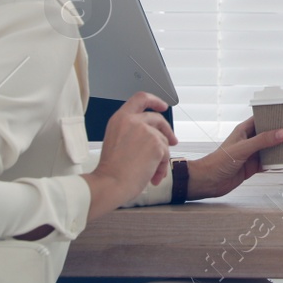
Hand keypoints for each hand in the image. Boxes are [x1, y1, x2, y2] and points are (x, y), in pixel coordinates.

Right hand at [87, 92, 175, 217]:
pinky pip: (166, 154)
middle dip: (167, 131)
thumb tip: (156, 134)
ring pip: (163, 140)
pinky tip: (153, 177)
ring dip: (160, 158)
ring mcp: (145, 130)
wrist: (110, 184)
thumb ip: (132, 131)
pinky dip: (161, 167)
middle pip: (158, 118)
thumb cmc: (111, 170)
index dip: (154, 100)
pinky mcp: (156, 143)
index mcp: (120, 119)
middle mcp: (133, 120)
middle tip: (173, 141)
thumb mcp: (116, 140)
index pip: (140, 98)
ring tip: (150, 173)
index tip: (163, 106)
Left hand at [185, 117, 282, 200]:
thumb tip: (282, 133)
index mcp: (245, 130)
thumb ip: (263, 141)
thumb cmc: (218, 162)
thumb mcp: (242, 149)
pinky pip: (270, 162)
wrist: (208, 183)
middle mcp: (250, 140)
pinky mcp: (253, 166)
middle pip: (270, 133)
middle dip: (282, 133)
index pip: (262, 118)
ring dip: (282, 149)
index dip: (274, 115)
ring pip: (271, 148)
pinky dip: (279, 163)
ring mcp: (252, 153)